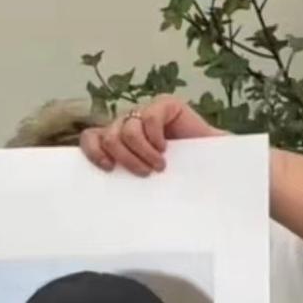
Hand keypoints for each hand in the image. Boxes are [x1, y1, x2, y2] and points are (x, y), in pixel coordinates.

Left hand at [79, 94, 224, 175]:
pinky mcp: (165, 104)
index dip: (94, 152)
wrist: (212, 164)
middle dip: (125, 158)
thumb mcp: (143, 176)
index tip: (109, 169)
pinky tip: (166, 148)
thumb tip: (95, 199)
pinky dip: (155, 137)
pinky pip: (150, 118)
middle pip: (109, 138)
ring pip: (126, 130)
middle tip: (144, 173)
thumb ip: (122, 178)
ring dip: (142, 152)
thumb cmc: (175, 175)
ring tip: (159, 166)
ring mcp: (145, 112)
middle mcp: (127, 123)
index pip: (90, 138)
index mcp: (116, 139)